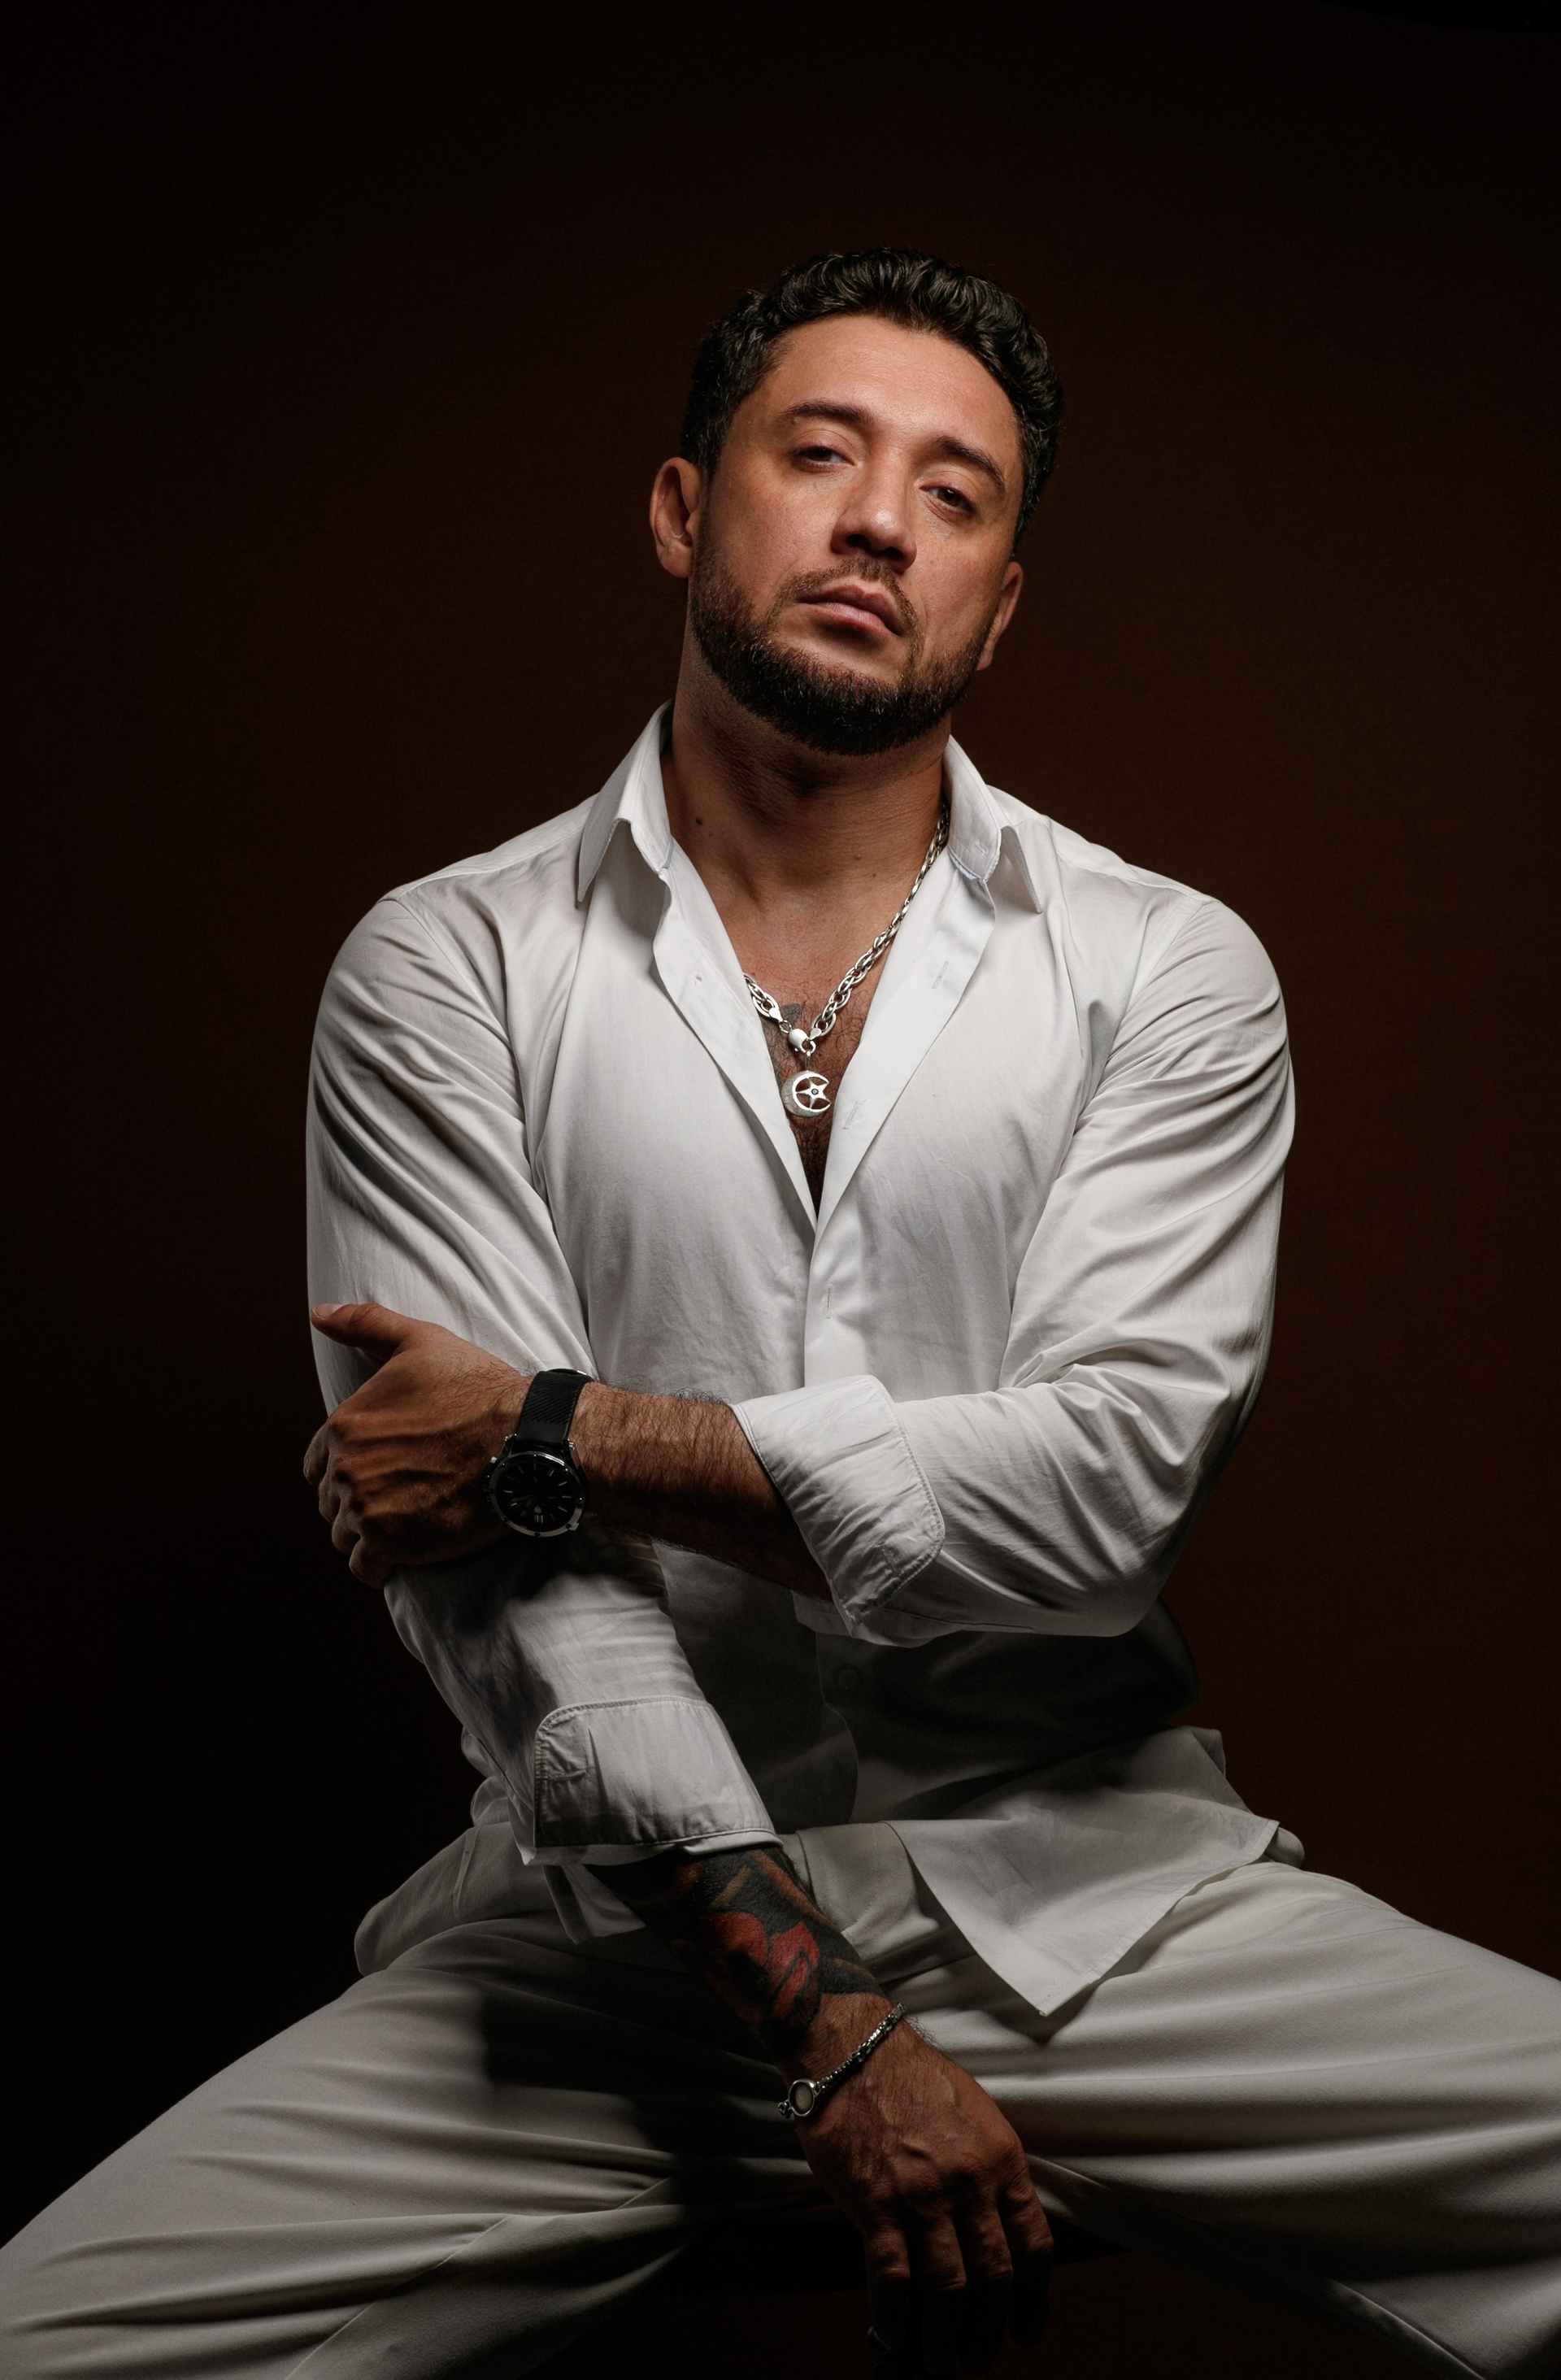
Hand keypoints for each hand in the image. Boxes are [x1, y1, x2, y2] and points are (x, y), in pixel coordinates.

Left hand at [304, 1302, 526, 1587]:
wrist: (525, 1436)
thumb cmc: (478, 1387)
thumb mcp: (421, 1341)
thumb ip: (365, 1325)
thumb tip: (319, 1315)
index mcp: (345, 1424)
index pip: (319, 1464)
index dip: (348, 1468)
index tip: (383, 1469)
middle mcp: (346, 1468)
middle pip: (331, 1502)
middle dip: (360, 1502)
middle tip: (403, 1495)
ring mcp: (365, 1508)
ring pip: (345, 1536)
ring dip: (370, 1534)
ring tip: (409, 1521)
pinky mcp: (391, 1544)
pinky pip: (365, 1569)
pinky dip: (381, 1565)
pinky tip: (407, 1551)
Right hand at [791, 2003, 1050, 2377]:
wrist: (853, 2049)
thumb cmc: (913, 2079)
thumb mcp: (974, 2116)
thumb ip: (988, 2173)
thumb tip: (992, 2232)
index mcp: (1001, 2157)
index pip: (1033, 2244)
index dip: (1034, 2298)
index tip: (1027, 2329)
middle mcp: (968, 2179)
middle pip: (993, 2277)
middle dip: (989, 2331)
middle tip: (979, 2358)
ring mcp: (922, 2193)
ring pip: (948, 2287)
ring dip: (946, 2337)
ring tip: (939, 2359)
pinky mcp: (875, 2202)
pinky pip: (893, 2275)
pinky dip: (896, 2314)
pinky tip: (894, 2332)